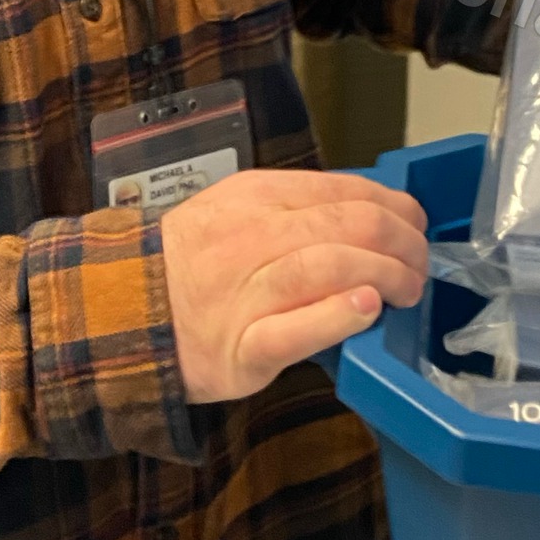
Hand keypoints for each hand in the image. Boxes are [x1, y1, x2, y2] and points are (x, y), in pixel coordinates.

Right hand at [160, 169, 427, 404]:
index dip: (396, 209)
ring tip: (405, 291)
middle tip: (418, 268)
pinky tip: (366, 309)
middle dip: (402, 245)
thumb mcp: (237, 212)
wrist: (122, 315)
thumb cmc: (192, 266)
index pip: (345, 191)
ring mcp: (245, 294)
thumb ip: (298, 208)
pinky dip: (337, 317)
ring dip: (386, 275)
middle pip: (349, 226)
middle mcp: (252, 237)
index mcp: (256, 197)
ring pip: (329, 267)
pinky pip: (296, 329)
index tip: (415, 227)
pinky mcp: (242, 348)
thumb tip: (374, 212)